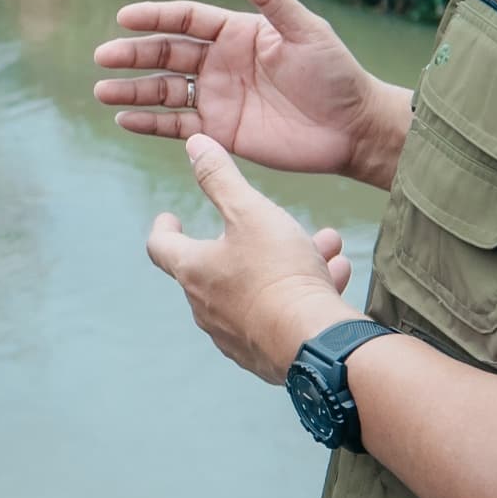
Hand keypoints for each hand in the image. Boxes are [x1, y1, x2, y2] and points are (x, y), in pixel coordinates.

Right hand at [94, 0, 400, 181]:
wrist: (352, 127)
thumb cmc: (335, 73)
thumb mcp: (305, 31)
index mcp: (237, 33)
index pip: (186, 19)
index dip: (155, 17)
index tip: (125, 18)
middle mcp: (220, 63)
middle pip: (167, 54)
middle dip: (134, 55)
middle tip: (103, 56)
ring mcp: (218, 98)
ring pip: (164, 91)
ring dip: (132, 90)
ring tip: (102, 90)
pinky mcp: (221, 133)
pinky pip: (177, 126)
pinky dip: (149, 124)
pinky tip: (125, 120)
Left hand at [146, 136, 362, 384]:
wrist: (312, 342)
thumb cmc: (277, 272)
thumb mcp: (251, 212)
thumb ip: (221, 178)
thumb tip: (194, 144)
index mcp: (194, 270)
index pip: (161, 247)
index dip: (164, 228)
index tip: (170, 216)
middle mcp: (207, 307)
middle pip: (215, 267)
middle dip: (244, 241)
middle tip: (266, 224)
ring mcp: (235, 334)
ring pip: (256, 288)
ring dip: (284, 262)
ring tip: (322, 245)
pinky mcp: (266, 353)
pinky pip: (279, 313)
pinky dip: (299, 291)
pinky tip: (336, 274)